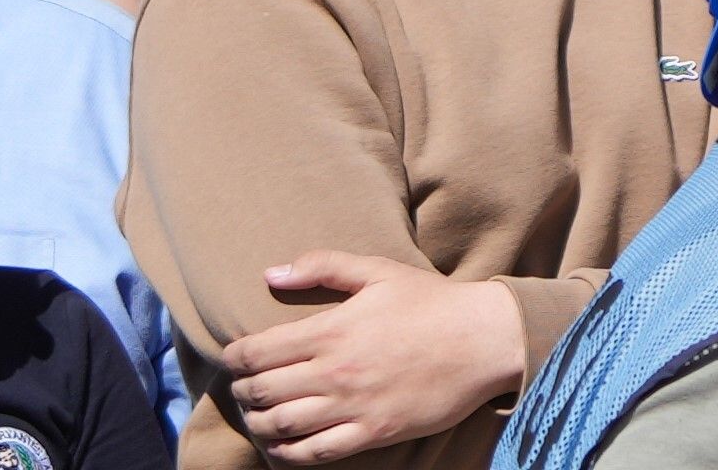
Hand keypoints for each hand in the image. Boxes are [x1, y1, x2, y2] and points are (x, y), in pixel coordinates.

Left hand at [228, 257, 536, 454]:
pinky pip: (314, 453)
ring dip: (258, 424)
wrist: (484, 339)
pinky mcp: (372, 432)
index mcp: (333, 329)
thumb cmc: (432, 302)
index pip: (258, 350)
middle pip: (262, 391)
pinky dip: (287, 454)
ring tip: (258, 416)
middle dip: (242, 391)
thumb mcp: (379, 271)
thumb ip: (324, 266)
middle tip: (244, 388)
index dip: (234, 357)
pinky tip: (281, 447)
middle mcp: (335, 371)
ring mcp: (353, 405)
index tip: (233, 358)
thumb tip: (271, 273)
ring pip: (280, 426)